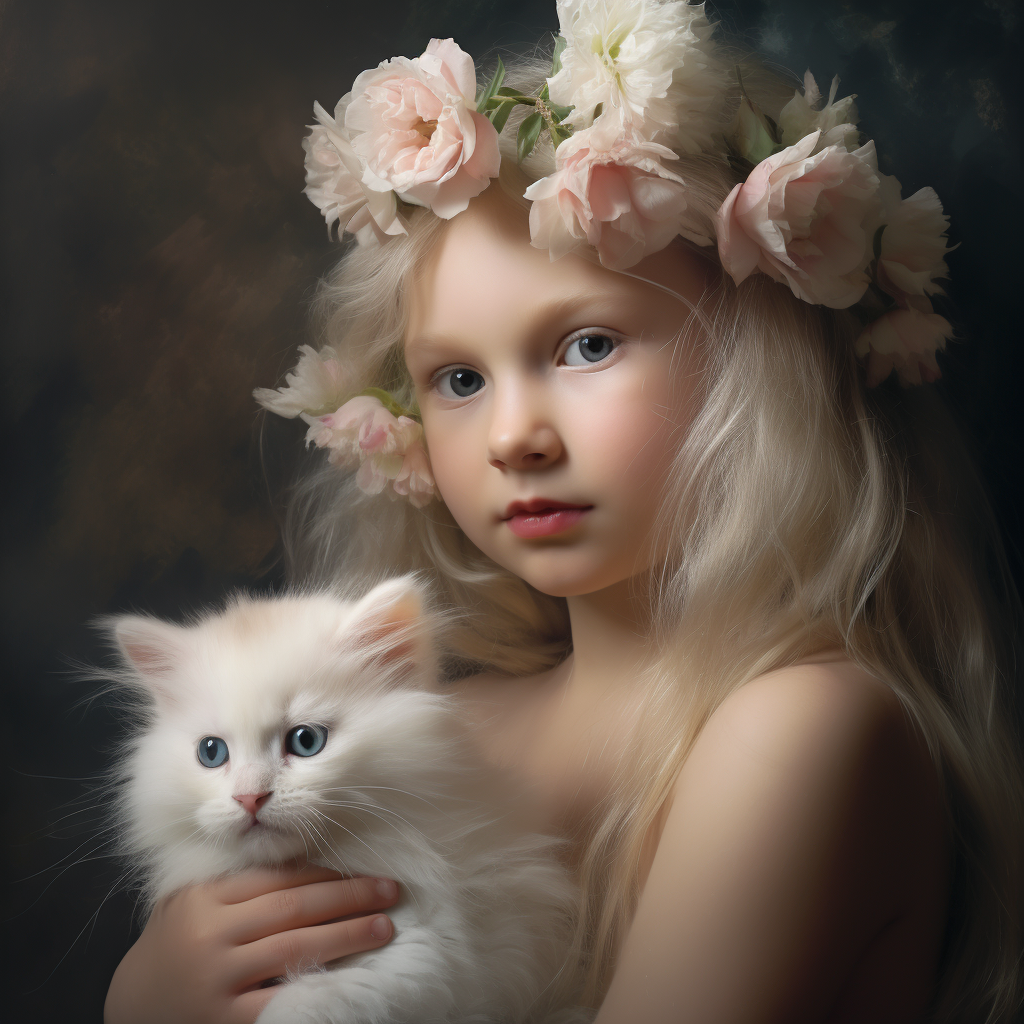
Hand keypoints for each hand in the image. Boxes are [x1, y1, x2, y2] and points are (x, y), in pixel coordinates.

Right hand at [103, 865, 399, 1023]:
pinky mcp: (224, 1021)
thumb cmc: (175, 946)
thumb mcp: (194, 903)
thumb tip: (313, 864)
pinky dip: (318, 985)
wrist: (132, 1006)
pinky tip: (350, 977)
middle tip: (390, 890)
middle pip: (293, 908)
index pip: (278, 878)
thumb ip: (240, 884)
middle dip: (348, 896)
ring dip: (347, 935)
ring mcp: (217, 980)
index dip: (326, 873)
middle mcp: (210, 935)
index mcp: (205, 898)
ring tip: (383, 926)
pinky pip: (281, 999)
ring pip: (296, 948)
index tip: (365, 867)